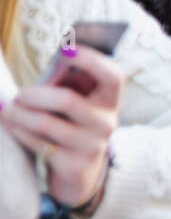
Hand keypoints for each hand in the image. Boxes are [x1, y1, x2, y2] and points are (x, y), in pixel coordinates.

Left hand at [0, 46, 122, 209]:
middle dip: (36, 94)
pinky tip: (10, 123)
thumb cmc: (73, 121)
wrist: (80, 168)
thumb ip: (69, 79)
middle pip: (67, 101)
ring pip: (47, 123)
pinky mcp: (73, 165)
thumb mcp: (78, 98)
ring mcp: (91, 145)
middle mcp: (107, 122)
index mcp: (111, 100)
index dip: (91, 60)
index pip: (113, 76)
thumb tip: (59, 60)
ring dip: (20, 113)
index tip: (66, 50)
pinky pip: (39, 143)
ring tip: (6, 108)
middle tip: (19, 94)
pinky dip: (19, 130)